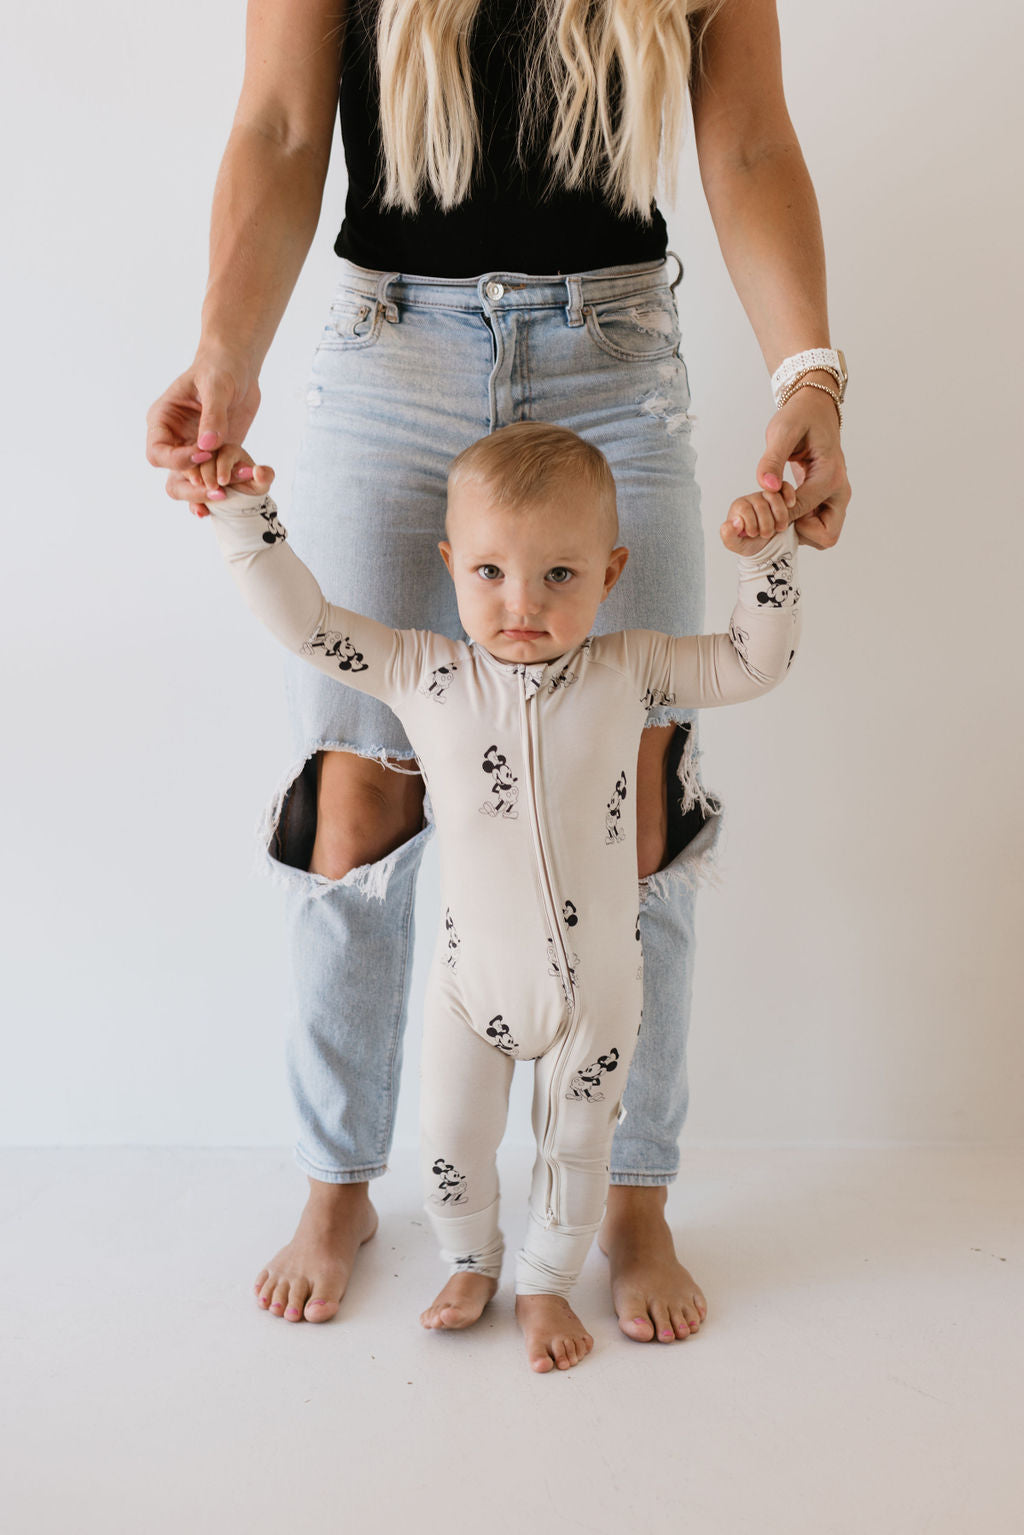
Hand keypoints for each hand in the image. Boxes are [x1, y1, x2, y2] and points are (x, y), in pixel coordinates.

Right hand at [145, 356, 261, 516]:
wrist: (239, 368)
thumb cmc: (220, 368)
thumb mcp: (216, 385)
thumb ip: (212, 414)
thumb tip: (208, 445)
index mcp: (162, 420)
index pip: (158, 452)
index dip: (179, 459)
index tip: (205, 452)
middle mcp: (174, 439)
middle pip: (172, 475)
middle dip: (193, 486)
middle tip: (217, 490)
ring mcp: (194, 450)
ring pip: (192, 483)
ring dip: (209, 491)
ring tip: (227, 496)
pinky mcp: (215, 455)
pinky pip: (214, 478)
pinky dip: (223, 487)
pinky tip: (234, 496)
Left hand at [720, 482, 795, 555]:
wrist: (767, 546)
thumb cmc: (749, 542)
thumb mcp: (735, 544)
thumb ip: (728, 535)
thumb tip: (736, 522)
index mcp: (739, 506)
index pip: (744, 509)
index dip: (751, 524)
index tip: (753, 534)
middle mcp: (752, 499)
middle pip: (760, 504)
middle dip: (766, 524)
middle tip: (766, 535)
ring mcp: (767, 496)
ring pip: (773, 496)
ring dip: (779, 515)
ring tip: (780, 528)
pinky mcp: (781, 496)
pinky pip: (784, 487)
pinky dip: (788, 495)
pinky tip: (790, 505)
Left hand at [756, 380, 850, 550]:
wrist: (815, 409)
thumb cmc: (799, 417)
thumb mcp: (781, 431)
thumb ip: (772, 460)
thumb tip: (766, 487)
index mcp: (830, 477)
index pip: (801, 515)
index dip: (777, 514)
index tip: (762, 501)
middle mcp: (840, 492)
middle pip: (824, 536)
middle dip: (796, 532)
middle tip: (773, 513)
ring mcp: (837, 497)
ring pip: (823, 536)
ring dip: (798, 531)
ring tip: (777, 507)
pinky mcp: (830, 499)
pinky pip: (818, 526)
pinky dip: (800, 525)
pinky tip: (782, 505)